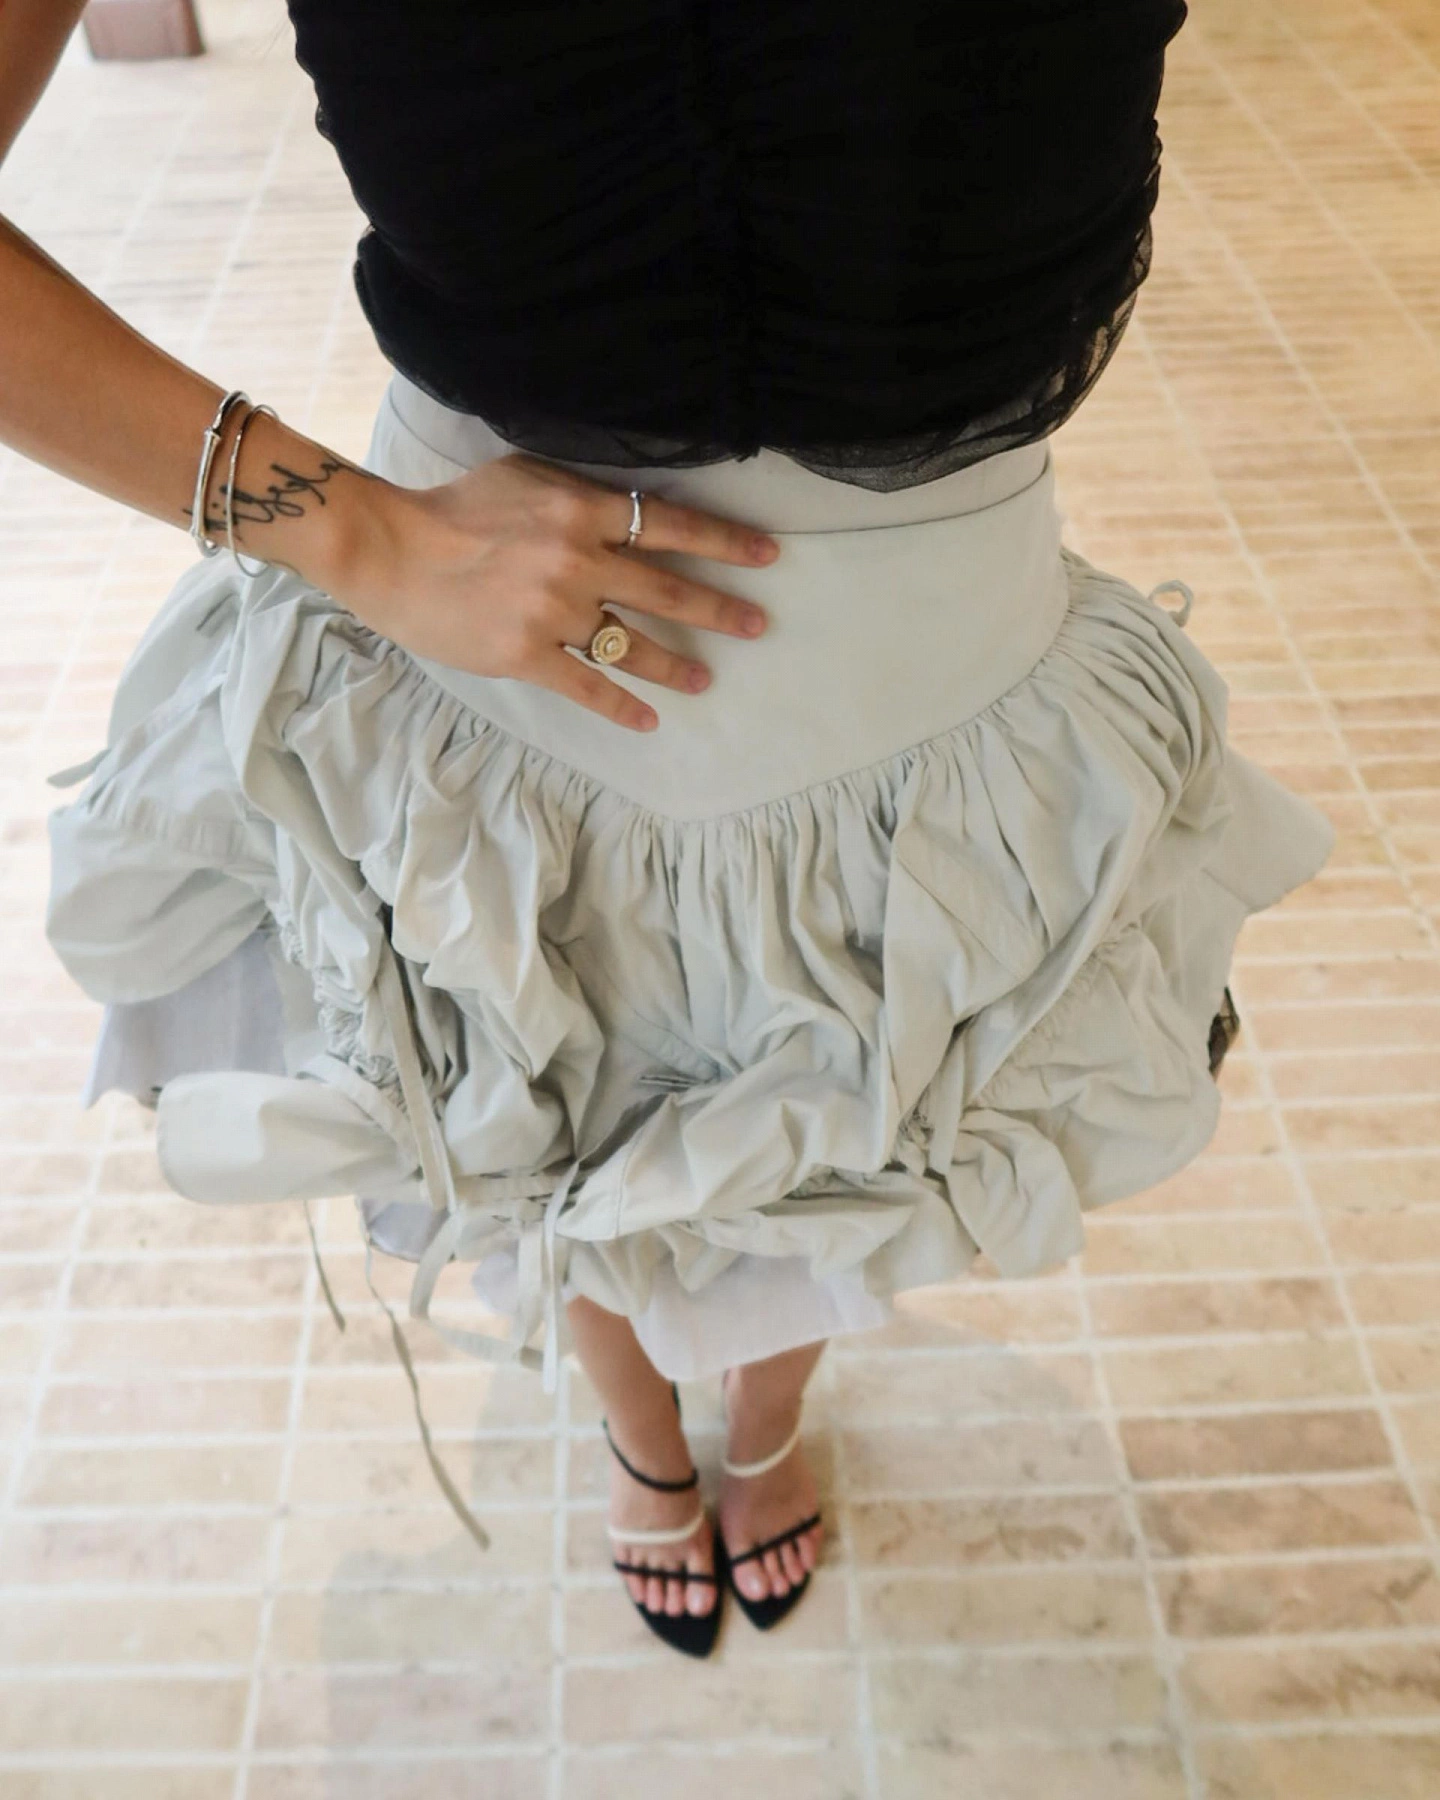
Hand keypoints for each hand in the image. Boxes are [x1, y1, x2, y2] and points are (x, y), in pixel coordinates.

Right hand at [321, 451, 780, 732]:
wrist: (390, 549)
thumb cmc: (454, 508)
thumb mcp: (524, 476)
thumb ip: (578, 493)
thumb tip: (625, 506)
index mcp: (581, 510)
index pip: (670, 525)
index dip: (724, 542)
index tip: (767, 556)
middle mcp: (578, 560)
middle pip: (667, 588)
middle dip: (720, 608)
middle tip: (758, 624)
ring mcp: (554, 611)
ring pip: (632, 644)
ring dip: (676, 665)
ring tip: (706, 680)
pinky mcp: (527, 654)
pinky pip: (588, 685)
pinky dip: (622, 704)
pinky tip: (649, 720)